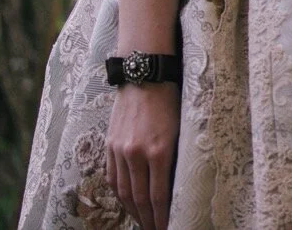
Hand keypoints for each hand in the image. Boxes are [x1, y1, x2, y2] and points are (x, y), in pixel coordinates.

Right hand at [105, 80, 180, 229]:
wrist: (144, 77)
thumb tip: (175, 185)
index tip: (168, 227)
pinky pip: (112, 177)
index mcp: (159, 150)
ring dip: (133, 211)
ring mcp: (120, 151)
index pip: (159, 196)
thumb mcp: (181, 128)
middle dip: (148, 219)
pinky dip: (120, 194)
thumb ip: (175, 157)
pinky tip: (127, 202)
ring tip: (143, 221)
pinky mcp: (110, 146)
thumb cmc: (171, 100)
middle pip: (140, 198)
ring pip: (124, 191)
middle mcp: (136, 154)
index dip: (162, 216)